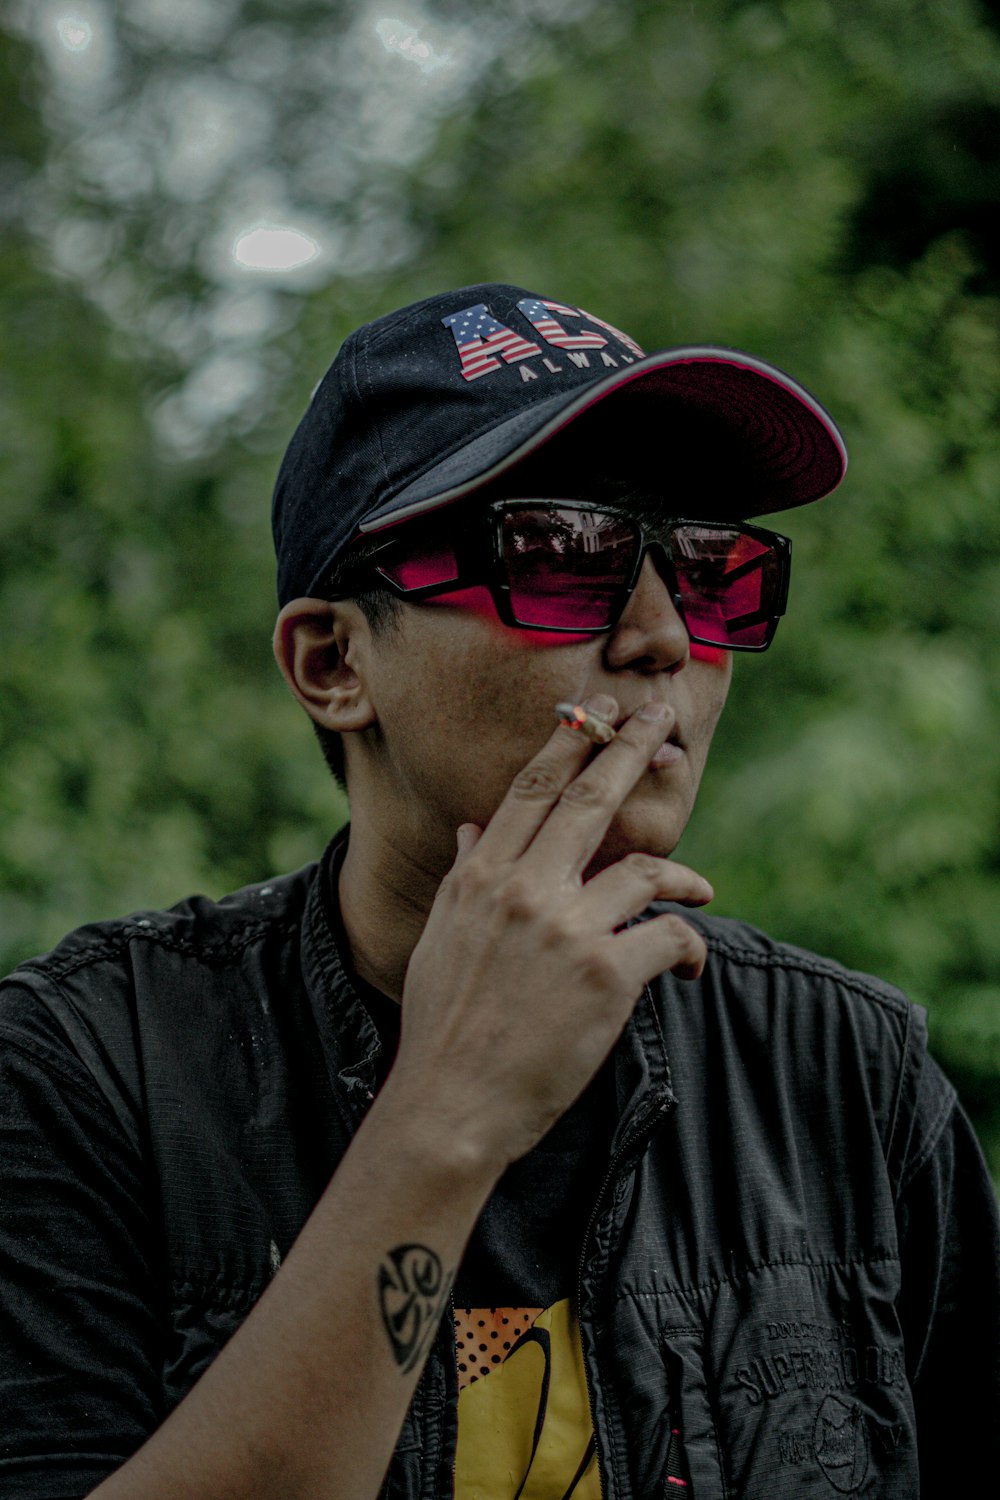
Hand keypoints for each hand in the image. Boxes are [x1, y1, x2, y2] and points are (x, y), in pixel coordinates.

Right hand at [386, 697, 712, 1173]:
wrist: (451, 1104)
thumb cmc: (444, 1024)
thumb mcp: (442, 937)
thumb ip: (465, 875)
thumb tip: (473, 827)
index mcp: (481, 877)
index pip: (531, 790)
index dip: (568, 743)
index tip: (594, 710)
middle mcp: (523, 889)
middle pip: (590, 800)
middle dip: (628, 748)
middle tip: (661, 716)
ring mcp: (567, 929)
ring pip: (645, 869)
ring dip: (682, 876)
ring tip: (699, 888)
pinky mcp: (608, 975)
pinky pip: (670, 936)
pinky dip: (690, 945)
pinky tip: (691, 965)